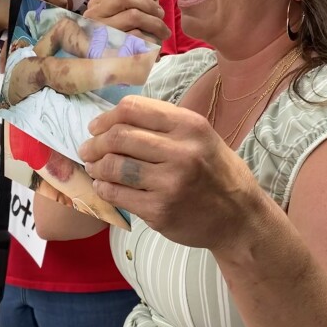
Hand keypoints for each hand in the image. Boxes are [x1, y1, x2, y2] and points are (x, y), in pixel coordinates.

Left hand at [79, 96, 256, 250]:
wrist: (239, 217)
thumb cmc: (216, 173)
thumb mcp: (201, 137)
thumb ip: (164, 125)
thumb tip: (114, 121)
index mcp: (190, 126)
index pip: (133, 109)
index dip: (106, 117)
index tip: (96, 127)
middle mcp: (181, 151)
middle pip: (119, 136)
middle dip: (95, 143)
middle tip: (87, 149)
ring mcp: (170, 183)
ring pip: (115, 166)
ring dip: (96, 166)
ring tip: (94, 167)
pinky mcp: (160, 211)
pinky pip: (118, 194)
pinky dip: (104, 188)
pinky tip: (103, 186)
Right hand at [84, 0, 170, 44]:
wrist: (99, 74)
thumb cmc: (111, 44)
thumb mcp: (112, 18)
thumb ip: (123, 0)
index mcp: (96, 6)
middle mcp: (94, 17)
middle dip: (148, 2)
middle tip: (161, 14)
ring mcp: (100, 33)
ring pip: (133, 15)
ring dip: (155, 22)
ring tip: (164, 31)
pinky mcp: (110, 50)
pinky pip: (137, 37)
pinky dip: (151, 39)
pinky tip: (157, 46)